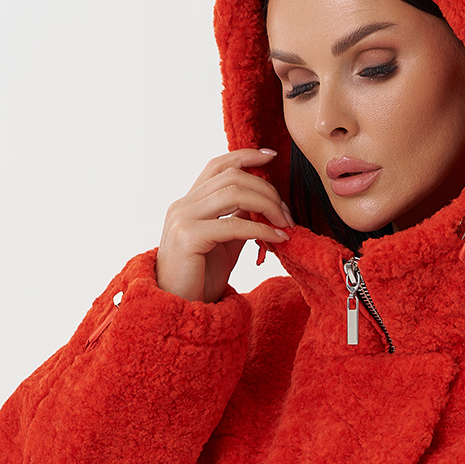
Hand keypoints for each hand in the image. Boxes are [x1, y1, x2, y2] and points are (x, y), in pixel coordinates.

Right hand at [155, 149, 293, 302]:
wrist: (178, 307)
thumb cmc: (201, 277)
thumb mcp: (224, 243)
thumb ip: (239, 220)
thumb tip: (264, 206)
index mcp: (189, 202)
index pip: (218, 166)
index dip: (245, 156)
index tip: (271, 156)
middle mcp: (183, 205)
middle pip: (232, 177)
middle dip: (266, 191)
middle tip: (286, 214)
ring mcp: (183, 219)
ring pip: (234, 193)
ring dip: (267, 206)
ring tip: (284, 224)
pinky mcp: (188, 238)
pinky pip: (233, 225)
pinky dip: (261, 229)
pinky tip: (277, 239)